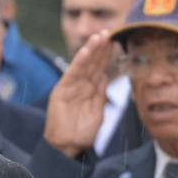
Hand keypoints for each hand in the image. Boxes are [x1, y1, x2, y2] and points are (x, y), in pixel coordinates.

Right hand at [43, 30, 113, 157]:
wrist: (68, 146)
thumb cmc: (83, 131)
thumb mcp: (98, 111)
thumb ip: (101, 95)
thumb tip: (106, 77)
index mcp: (90, 89)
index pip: (100, 68)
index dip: (107, 55)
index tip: (116, 41)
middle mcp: (80, 85)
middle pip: (92, 63)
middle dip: (100, 48)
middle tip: (109, 31)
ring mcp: (71, 87)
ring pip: (83, 65)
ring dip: (91, 50)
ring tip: (99, 36)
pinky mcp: (61, 91)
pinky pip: (72, 74)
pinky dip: (78, 63)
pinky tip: (85, 52)